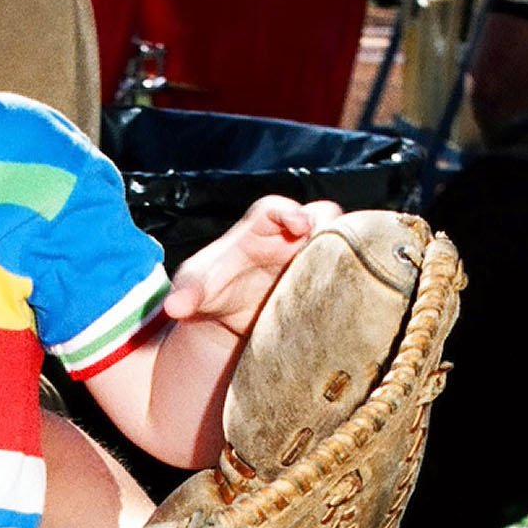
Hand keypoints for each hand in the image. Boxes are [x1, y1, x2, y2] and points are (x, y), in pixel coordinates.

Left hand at [165, 196, 345, 338]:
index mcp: (259, 227)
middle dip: (331, 228)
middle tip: (333, 251)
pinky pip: (349, 272)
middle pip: (323, 216)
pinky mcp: (325, 279)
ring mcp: (311, 256)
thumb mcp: (194, 290)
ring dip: (348, 254)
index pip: (277, 208)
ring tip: (347, 277)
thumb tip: (173, 307)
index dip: (291, 212)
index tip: (300, 226)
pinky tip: (354, 298)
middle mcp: (291, 236)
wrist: (227, 319)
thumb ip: (186, 293)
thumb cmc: (210, 290)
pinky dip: (354, 279)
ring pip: (344, 242)